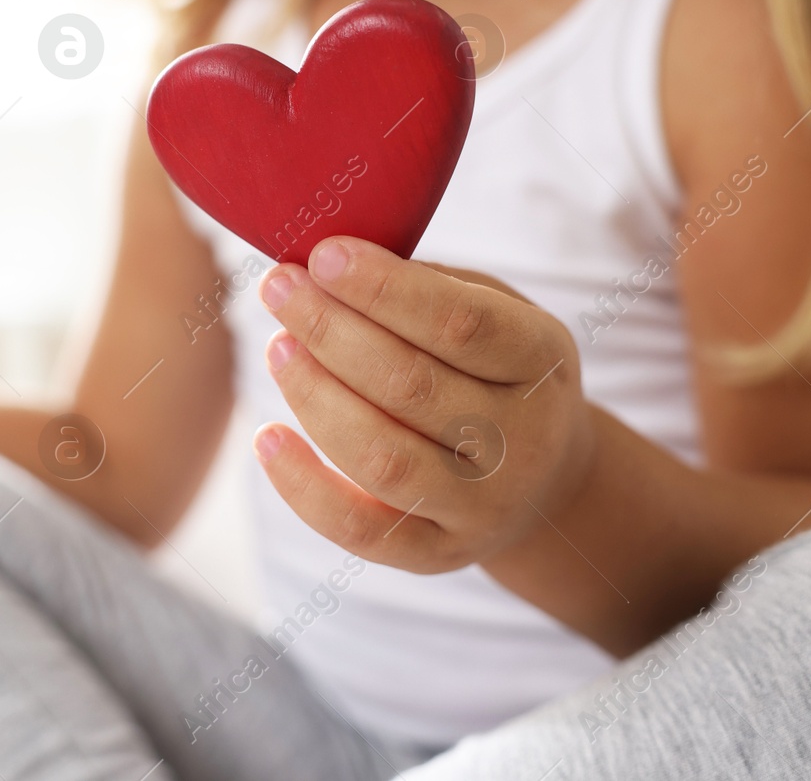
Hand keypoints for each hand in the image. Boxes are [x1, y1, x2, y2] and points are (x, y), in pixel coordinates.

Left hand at [253, 236, 595, 572]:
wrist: (543, 479)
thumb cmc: (496, 369)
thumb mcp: (495, 311)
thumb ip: (427, 287)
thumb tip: (327, 265)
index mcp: (542, 362)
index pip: (460, 324)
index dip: (385, 288)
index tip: (322, 255)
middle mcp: (523, 441)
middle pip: (410, 385)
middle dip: (330, 330)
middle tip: (279, 288)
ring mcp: (482, 506)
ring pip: (381, 456)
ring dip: (314, 396)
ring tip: (277, 347)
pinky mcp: (438, 555)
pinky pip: (360, 530)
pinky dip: (304, 487)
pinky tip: (267, 437)